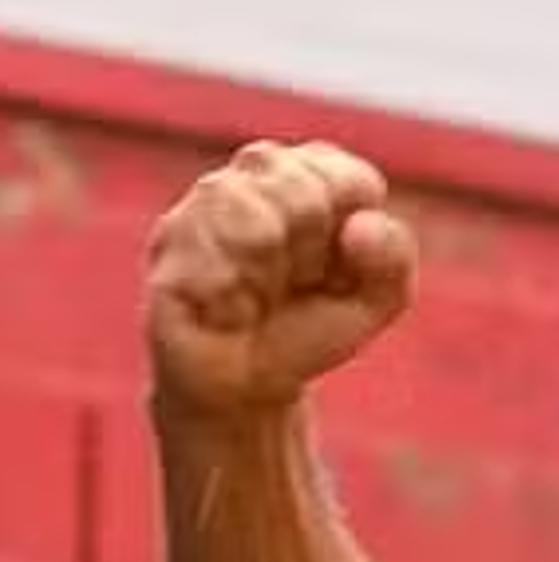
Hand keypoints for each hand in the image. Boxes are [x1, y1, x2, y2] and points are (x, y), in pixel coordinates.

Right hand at [143, 141, 419, 419]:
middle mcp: (240, 180)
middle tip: (294, 284)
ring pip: (254, 222)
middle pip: (302, 191)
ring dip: (273, 276)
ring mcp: (192, 215)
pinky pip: (216, 269)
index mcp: (299, 173)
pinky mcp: (164, 258)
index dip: (355, 238)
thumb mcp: (377, 299)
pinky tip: (226, 313)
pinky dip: (237, 305)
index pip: (350, 179)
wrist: (247, 387)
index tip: (334, 266)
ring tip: (258, 295)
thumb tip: (361, 226)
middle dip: (314, 255)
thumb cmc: (310, 326)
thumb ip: (392, 257)